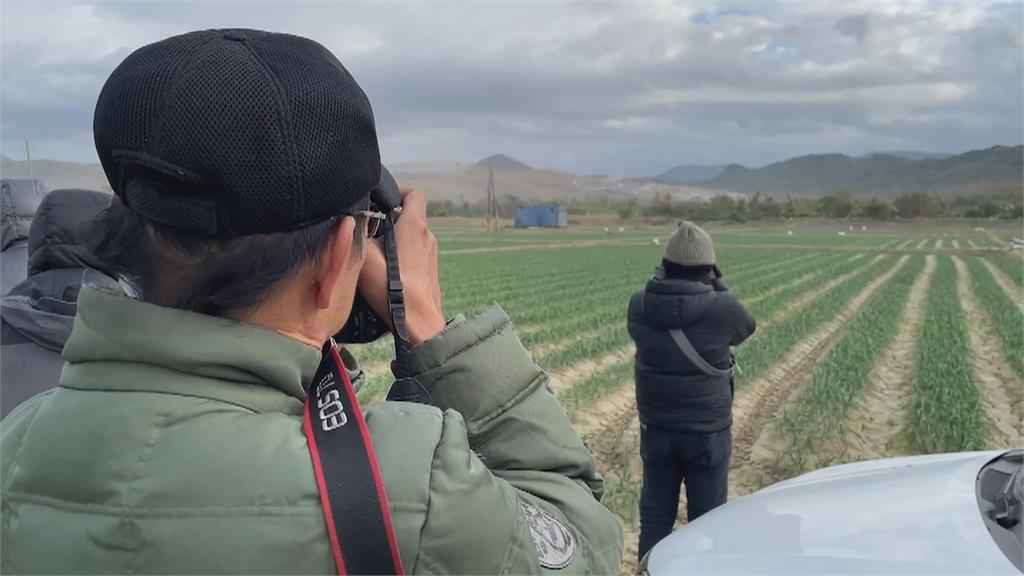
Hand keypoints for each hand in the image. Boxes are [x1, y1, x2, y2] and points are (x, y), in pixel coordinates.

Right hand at [358, 187, 445, 345]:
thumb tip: (352, 223)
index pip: (414, 193)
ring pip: (411, 237)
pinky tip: (387, 273)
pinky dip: (402, 256)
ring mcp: (432, 254)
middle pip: (410, 216)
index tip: (381, 202)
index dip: (398, 192)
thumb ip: (357, 234)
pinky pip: (415, 254)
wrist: (419, 323)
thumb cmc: (393, 288)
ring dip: (394, 240)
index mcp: (415, 226)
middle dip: (389, 220)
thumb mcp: (365, 257)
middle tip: (368, 232)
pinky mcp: (431, 271)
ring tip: (374, 256)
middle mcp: (428, 236)